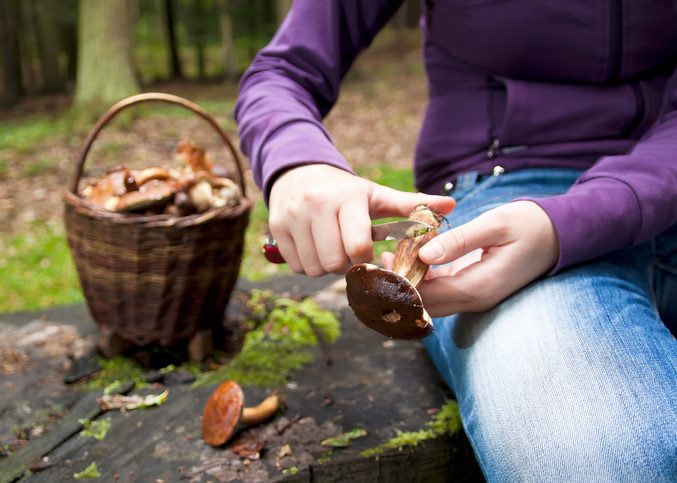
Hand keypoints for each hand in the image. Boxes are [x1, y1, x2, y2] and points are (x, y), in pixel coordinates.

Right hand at [268, 164, 454, 275]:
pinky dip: (308, 264)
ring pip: (314, 267)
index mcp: (346, 198)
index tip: (368, 254)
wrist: (299, 173)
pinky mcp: (276, 227)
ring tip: (333, 248)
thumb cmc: (346, 192)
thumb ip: (412, 205)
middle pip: (334, 262)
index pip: (357, 245)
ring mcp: (292, 216)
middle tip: (349, 253)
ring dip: (327, 266)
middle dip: (345, 265)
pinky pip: (296, 265)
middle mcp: (316, 205)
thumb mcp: (377, 195)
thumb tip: (451, 206)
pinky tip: (316, 248)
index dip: (366, 259)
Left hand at [382, 201, 558, 315]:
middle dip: (399, 287)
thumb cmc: (528, 225)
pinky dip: (423, 279)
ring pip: (431, 301)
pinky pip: (441, 291)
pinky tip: (409, 258)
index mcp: (478, 287)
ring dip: (409, 284)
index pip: (428, 296)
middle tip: (378, 260)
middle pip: (425, 305)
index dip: (401, 284)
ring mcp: (475, 297)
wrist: (559, 235)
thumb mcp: (494, 225)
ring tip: (388, 256)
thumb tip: (424, 256)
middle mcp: (475, 300)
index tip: (381, 263)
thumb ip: (459, 241)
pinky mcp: (474, 289)